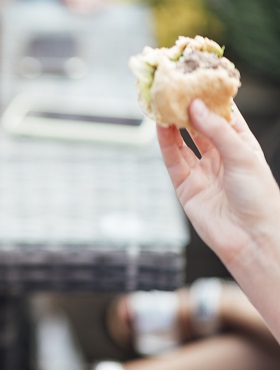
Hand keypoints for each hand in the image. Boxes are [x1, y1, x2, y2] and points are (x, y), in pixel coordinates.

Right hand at [156, 99, 279, 265]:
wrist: (250, 238)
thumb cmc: (259, 197)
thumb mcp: (242, 156)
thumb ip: (216, 130)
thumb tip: (195, 106)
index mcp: (242, 146)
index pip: (224, 116)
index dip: (211, 99)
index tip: (198, 79)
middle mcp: (221, 156)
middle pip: (200, 127)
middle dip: (188, 109)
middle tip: (175, 89)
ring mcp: (202, 171)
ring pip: (183, 141)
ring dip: (173, 124)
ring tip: (163, 103)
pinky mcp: (186, 186)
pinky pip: (173, 160)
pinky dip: (166, 143)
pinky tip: (161, 126)